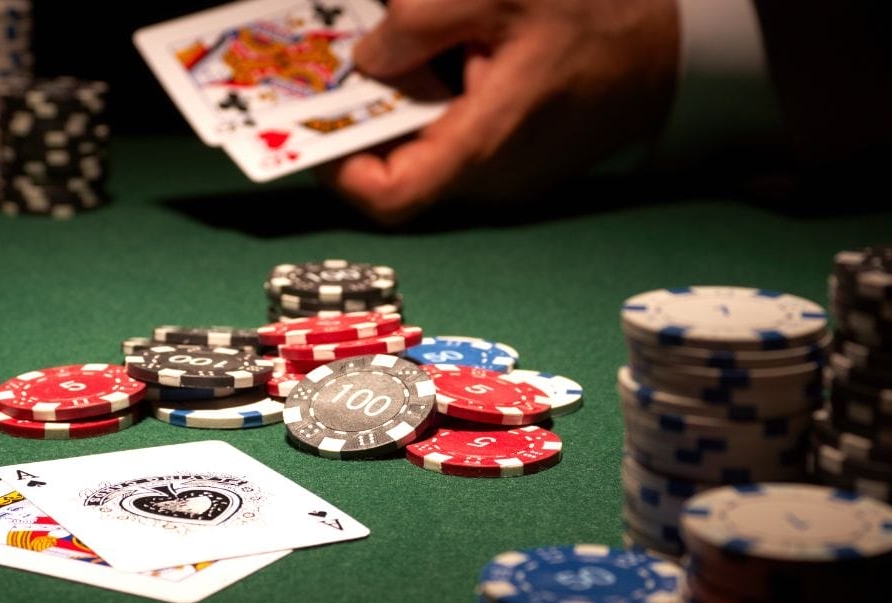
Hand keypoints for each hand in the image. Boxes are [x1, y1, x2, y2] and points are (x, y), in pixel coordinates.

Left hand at [320, 0, 679, 224]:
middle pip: (400, 170)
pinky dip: (436, 106)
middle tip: (345, 69)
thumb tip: (366, 57)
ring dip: (402, 108)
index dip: (338, 166)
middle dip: (366, 121)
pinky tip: (447, 58)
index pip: (389, 194)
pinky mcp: (519, 160)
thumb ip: (419, 22)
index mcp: (484, 143)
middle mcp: (492, 177)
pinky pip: (458, 142)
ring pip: (428, 154)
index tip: (319, 120)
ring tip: (396, 52)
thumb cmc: (598, 16)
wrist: (673, 50)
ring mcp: (508, 175)